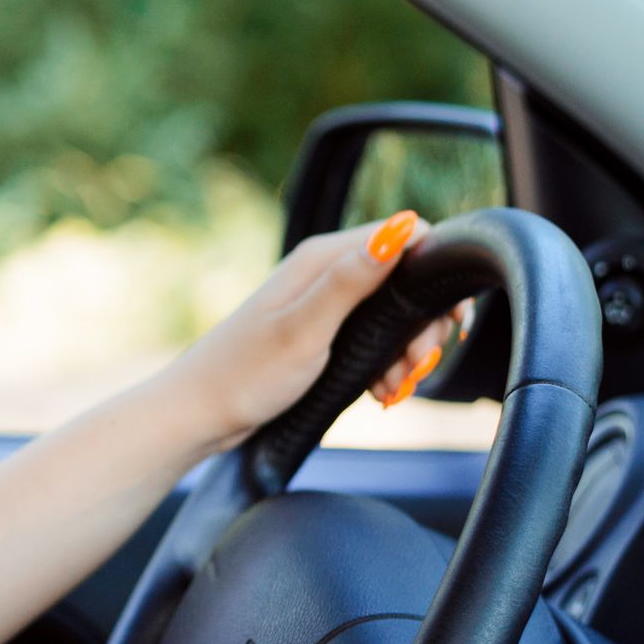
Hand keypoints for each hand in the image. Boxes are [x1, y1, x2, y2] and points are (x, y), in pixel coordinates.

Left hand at [160, 210, 473, 455]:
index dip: (437, 274)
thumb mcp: (304, 329)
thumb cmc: (244, 375)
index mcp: (322, 258)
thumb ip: (351, 281)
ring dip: (408, 352)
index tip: (444, 323)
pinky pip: (374, 339)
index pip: (410, 235)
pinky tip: (382, 392)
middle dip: (426, 325)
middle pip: (408, 279)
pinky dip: (387, 365)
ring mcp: (323, 303)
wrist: (199, 415)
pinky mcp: (321, 333)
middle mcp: (326, 273)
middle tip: (416, 366)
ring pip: (395, 314)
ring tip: (395, 387)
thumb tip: (401, 228)